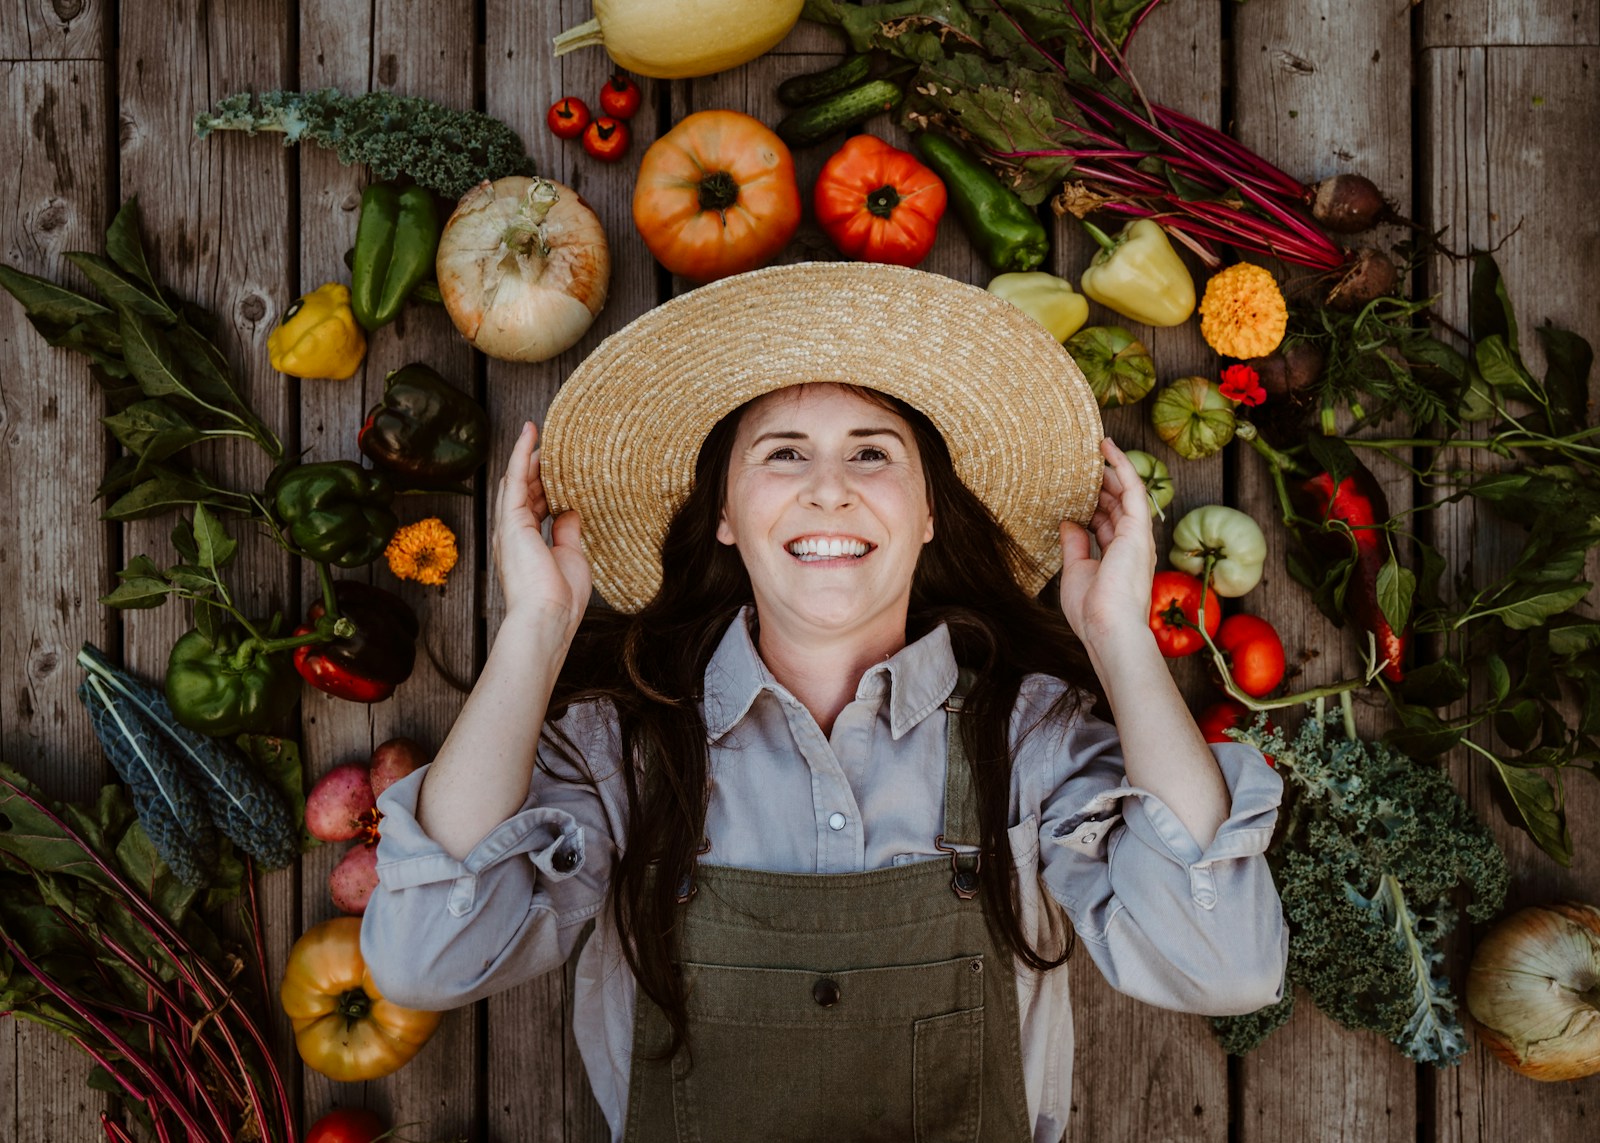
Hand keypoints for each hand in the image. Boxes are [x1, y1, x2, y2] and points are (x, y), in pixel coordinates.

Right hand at [492, 421, 591, 637]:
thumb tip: (570, 512)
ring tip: (542, 433)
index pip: (535, 506)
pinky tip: (529, 432)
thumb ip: (568, 533)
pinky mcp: (510, 520)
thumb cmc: (561, 598)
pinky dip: (521, 453)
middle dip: (536, 467)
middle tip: (552, 445)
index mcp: (527, 545)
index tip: (560, 469)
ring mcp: (509, 526)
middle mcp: (513, 533)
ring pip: (517, 480)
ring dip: (529, 456)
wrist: (547, 617)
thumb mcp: (571, 558)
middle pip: (524, 490)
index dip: (546, 485)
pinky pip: (514, 477)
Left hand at [1058, 437, 1157, 644]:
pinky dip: (1121, 466)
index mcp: (1117, 558)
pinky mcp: (1139, 528)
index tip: (1076, 489)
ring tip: (1094, 448)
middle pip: (1116, 506)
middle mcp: (1131, 545)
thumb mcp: (1075, 571)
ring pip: (1126, 493)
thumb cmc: (1092, 610)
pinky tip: (1107, 447)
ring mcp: (1137, 536)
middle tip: (1082, 463)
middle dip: (1101, 485)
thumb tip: (1068, 521)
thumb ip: (1073, 545)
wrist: (1109, 627)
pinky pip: (1133, 488)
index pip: (1105, 523)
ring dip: (1110, 471)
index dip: (1093, 504)